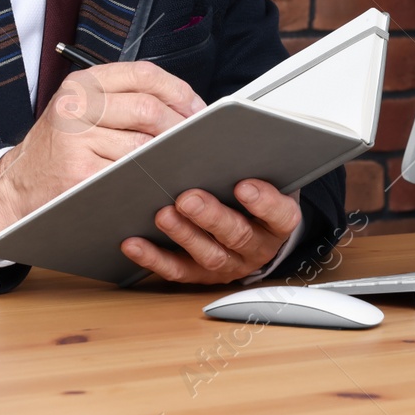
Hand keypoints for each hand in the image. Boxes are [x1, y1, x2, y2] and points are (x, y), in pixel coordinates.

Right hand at [0, 62, 204, 237]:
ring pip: (142, 144)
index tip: (198, 109)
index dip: (178, 91)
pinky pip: (128, 173)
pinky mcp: (79, 173)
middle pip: (147, 108)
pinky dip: (149, 177)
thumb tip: (185, 107)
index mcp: (83, 84)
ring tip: (182, 160)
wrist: (15, 185)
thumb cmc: (59, 147)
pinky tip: (158, 180)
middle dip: (180, 126)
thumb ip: (124, 99)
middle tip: (197, 140)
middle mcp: (76, 105)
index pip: (143, 74)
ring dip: (169, 155)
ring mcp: (76, 140)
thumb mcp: (82, 109)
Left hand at [121, 180, 300, 283]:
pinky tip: (134, 242)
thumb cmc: (253, 191)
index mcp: (278, 222)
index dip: (264, 202)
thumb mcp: (264, 176)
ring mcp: (228, 264)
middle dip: (211, 216)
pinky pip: (177, 270)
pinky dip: (153, 258)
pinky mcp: (200, 275)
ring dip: (183, 235)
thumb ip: (252, 164)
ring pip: (208, 255)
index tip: (243, 185)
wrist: (251, 226)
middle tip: (188, 198)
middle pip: (238, 235)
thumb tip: (225, 140)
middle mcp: (256, 247)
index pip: (280, 215)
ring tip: (163, 215)